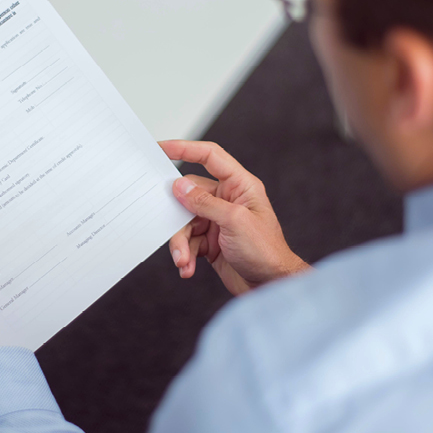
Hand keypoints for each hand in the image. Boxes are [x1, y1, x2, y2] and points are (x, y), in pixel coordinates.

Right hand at [160, 141, 308, 294]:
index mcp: (240, 185)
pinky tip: (188, 267)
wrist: (271, 285)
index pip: (210, 157)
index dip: (185, 148)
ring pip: (186, 222)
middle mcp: (227, 200)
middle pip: (190, 195)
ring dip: (181, 243)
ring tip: (184, 259)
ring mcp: (218, 220)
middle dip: (178, 218)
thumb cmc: (266, 251)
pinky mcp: (211, 241)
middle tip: (170, 228)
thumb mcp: (234, 222)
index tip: (162, 148)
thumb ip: (205, 202)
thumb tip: (180, 187)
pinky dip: (185, 255)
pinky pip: (189, 241)